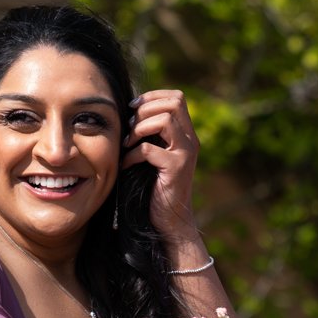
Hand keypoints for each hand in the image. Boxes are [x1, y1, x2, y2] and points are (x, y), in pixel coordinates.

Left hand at [122, 89, 199, 236]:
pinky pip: (149, 149)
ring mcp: (185, 154)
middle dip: (144, 110)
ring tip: (127, 144)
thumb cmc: (154, 187)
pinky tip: (126, 165)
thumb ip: (148, 134)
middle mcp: (190, 140)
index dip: (152, 97)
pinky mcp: (176, 169)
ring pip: (165, 120)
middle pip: (174, 102)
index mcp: (185, 134)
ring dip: (139, 128)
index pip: (177, 97)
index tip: (132, 109)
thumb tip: (127, 113)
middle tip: (129, 129)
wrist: (169, 220)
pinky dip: (132, 155)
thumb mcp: (153, 155)